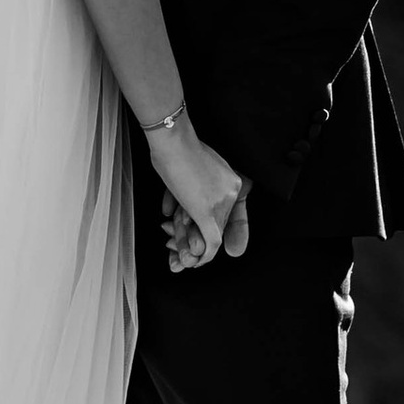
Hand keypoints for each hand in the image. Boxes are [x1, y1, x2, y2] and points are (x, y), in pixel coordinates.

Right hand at [149, 122, 246, 268]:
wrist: (172, 141)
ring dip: (191, 243)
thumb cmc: (175, 148)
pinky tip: (195, 261)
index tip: (198, 234)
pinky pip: (212, 241)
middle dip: (198, 237)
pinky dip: (204, 255)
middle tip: (180, 245)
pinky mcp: (208, 212)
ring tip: (178, 250)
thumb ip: (198, 185)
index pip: (224, 211)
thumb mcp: (195, 165)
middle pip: (218, 223)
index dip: (209, 225)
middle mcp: (231, 192)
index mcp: (231, 180)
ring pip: (211, 232)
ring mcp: (221, 202)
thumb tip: (185, 207)